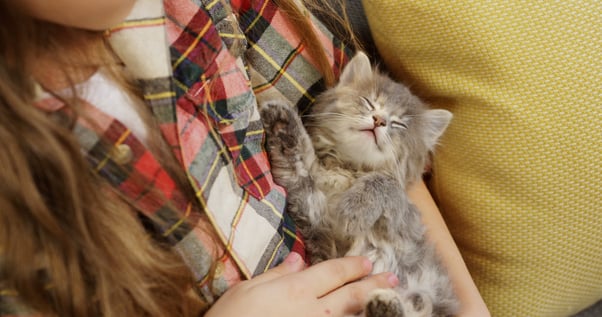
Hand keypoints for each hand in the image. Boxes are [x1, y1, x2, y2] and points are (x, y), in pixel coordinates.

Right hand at [205, 253, 398, 316]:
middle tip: (392, 278)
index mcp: (295, 290)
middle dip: (372, 285)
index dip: (352, 267)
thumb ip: (276, 273)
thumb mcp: (246, 289)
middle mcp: (313, 311)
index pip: (332, 273)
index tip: (368, 263)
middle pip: (350, 296)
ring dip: (369, 307)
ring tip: (386, 300)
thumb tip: (299, 260)